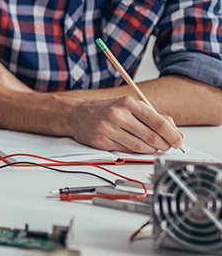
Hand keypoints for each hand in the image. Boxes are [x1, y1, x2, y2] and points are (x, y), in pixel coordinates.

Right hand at [68, 96, 182, 153]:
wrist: (76, 114)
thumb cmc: (107, 110)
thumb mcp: (131, 106)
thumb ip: (155, 117)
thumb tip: (177, 133)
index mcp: (130, 103)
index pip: (159, 122)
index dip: (173, 135)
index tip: (178, 142)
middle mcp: (119, 115)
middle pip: (152, 137)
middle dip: (164, 145)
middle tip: (168, 147)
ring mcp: (108, 128)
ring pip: (140, 147)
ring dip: (151, 150)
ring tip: (153, 148)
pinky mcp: (101, 141)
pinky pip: (126, 151)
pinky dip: (136, 152)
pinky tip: (137, 148)